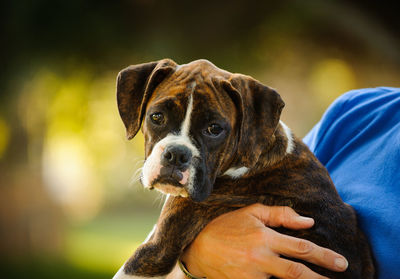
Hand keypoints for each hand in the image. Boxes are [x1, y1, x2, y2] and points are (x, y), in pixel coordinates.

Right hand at [179, 204, 347, 278]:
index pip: (300, 248)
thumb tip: (308, 221)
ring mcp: (252, 276)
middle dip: (321, 278)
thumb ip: (281, 214)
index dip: (323, 256)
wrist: (198, 248)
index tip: (340, 263)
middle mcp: (260, 258)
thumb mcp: (252, 212)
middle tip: (340, 276)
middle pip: (297, 273)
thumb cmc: (226, 226)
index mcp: (264, 237)